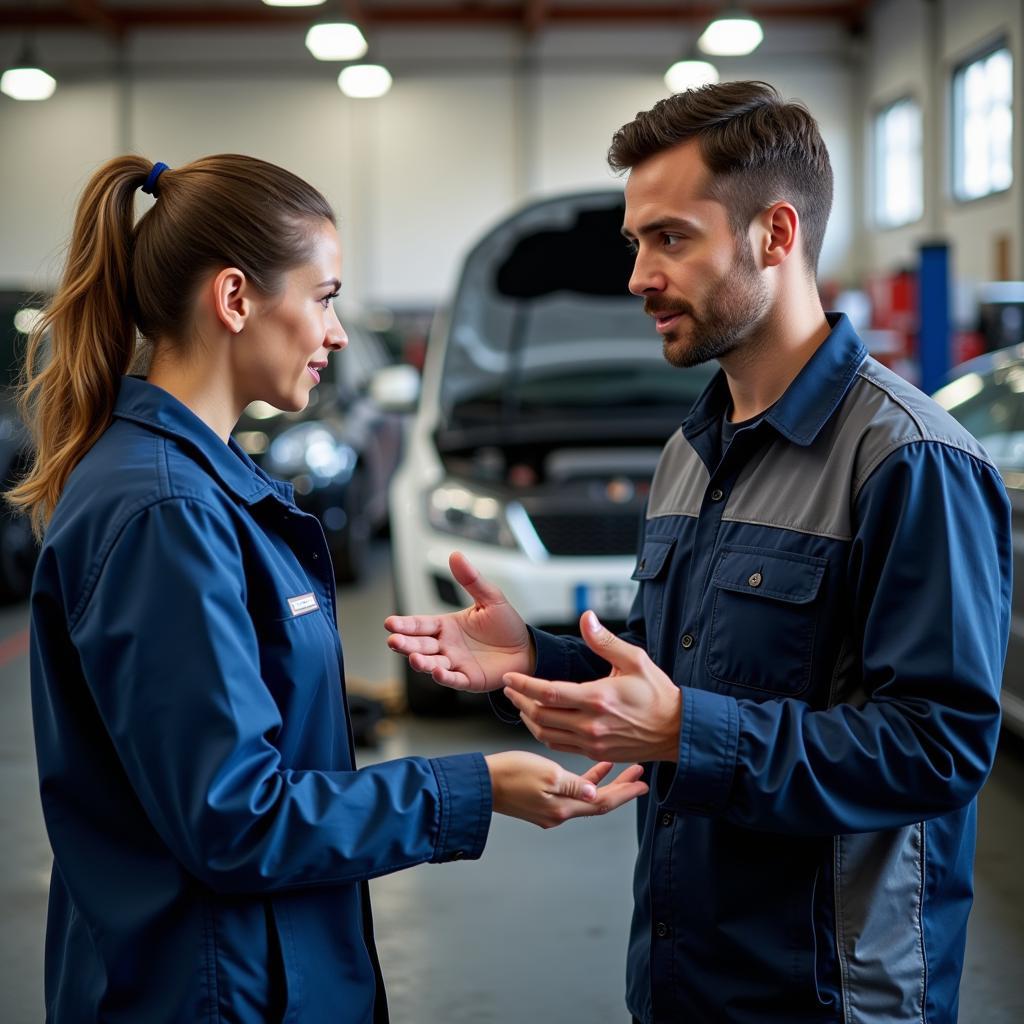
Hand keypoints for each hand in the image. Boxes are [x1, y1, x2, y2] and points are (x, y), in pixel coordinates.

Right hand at [386, 551, 532, 691]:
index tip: (389, 623)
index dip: (405, 624)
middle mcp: (446, 645)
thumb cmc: (505, 624)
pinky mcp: (468, 679)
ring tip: (414, 658)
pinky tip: (437, 671)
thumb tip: (455, 555)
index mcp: (446, 626)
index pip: (420, 624)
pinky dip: (444, 676)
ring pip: (432, 663)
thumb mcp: (490, 598)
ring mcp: (455, 663)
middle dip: (406, 644)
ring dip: (421, 662)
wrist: (526, 648)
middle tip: (393, 641)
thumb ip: (471, 580)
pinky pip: (454, 678)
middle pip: (421, 645)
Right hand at [484, 751, 647, 828]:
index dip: (625, 793)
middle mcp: (559, 813)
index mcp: (563, 808)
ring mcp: (549, 809)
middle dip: (620, 787)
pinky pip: (571, 793)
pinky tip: (589, 770)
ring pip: (586, 797)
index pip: (603, 804)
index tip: (643, 784)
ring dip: (603, 782)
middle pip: (598, 802)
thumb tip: (596, 793)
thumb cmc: (511, 773)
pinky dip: (584, 781)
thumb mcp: (546, 775)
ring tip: (620, 767)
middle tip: (639, 774)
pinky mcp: (540, 801)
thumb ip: (573, 785)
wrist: (481, 783)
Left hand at [502, 610, 681, 763]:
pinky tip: (541, 721)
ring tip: (520, 704)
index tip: (509, 677)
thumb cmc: (658, 694)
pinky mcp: (595, 752)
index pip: (549, 692)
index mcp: (597, 699)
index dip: (524, 685)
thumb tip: (587, 617)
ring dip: (529, 719)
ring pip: (546, 733)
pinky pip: (560, 745)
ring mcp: (592, 742)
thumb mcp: (635, 660)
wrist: (676, 731)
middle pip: (541, 715)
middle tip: (509, 688)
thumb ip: (605, 641)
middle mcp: (591, 724)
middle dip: (520, 701)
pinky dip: (544, 733)